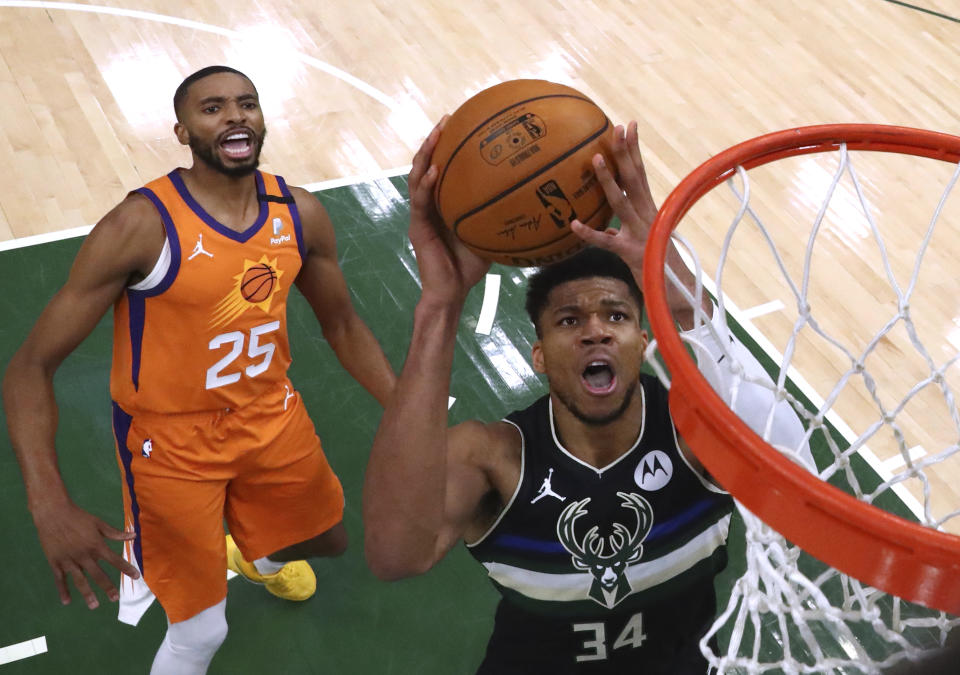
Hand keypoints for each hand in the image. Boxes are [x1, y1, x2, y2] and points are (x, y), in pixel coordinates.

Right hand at [32, 499, 139, 608]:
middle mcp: (84, 555)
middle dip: (108, 587)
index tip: (136, 577)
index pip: (115, 560)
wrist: (53, 513)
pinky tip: (67, 601)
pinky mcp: (56, 562)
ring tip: (94, 605)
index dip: (126, 568)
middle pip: (98, 574)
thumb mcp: (99, 523)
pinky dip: (63, 590)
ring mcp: (69, 560)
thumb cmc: (78, 517)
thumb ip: (115, 533)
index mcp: (96, 545)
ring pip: (80, 580)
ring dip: (87, 593)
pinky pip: (60, 579)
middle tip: (115, 599)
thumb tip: (134, 536)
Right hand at [408, 117, 490, 305]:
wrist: (451, 292)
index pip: (443, 168)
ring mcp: (421, 215)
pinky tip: (434, 170)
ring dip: (426, 154)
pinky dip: (426, 184)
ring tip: (436, 134)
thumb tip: (533, 200)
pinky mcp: (417, 226)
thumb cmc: (470, 267)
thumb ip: (501, 216)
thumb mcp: (491, 235)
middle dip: (435, 140)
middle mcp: (429, 204)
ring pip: (417, 176)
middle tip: (448, 118)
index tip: (462, 123)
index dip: (448, 146)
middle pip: (427, 164)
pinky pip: (420, 201)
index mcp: (443, 204)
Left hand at [570, 121, 656, 271]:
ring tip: (596, 159)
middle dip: (625, 152)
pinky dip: (589, 233)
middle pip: (634, 178)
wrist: (676, 288)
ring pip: (621, 202)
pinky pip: (606, 242)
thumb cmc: (656, 261)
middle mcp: (646, 215)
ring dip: (608, 180)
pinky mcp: (630, 252)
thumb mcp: (642, 237)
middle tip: (617, 127)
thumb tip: (610, 220)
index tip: (629, 125)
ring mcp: (639, 232)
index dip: (634, 149)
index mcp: (648, 208)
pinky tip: (573, 225)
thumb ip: (626, 226)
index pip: (640, 173)